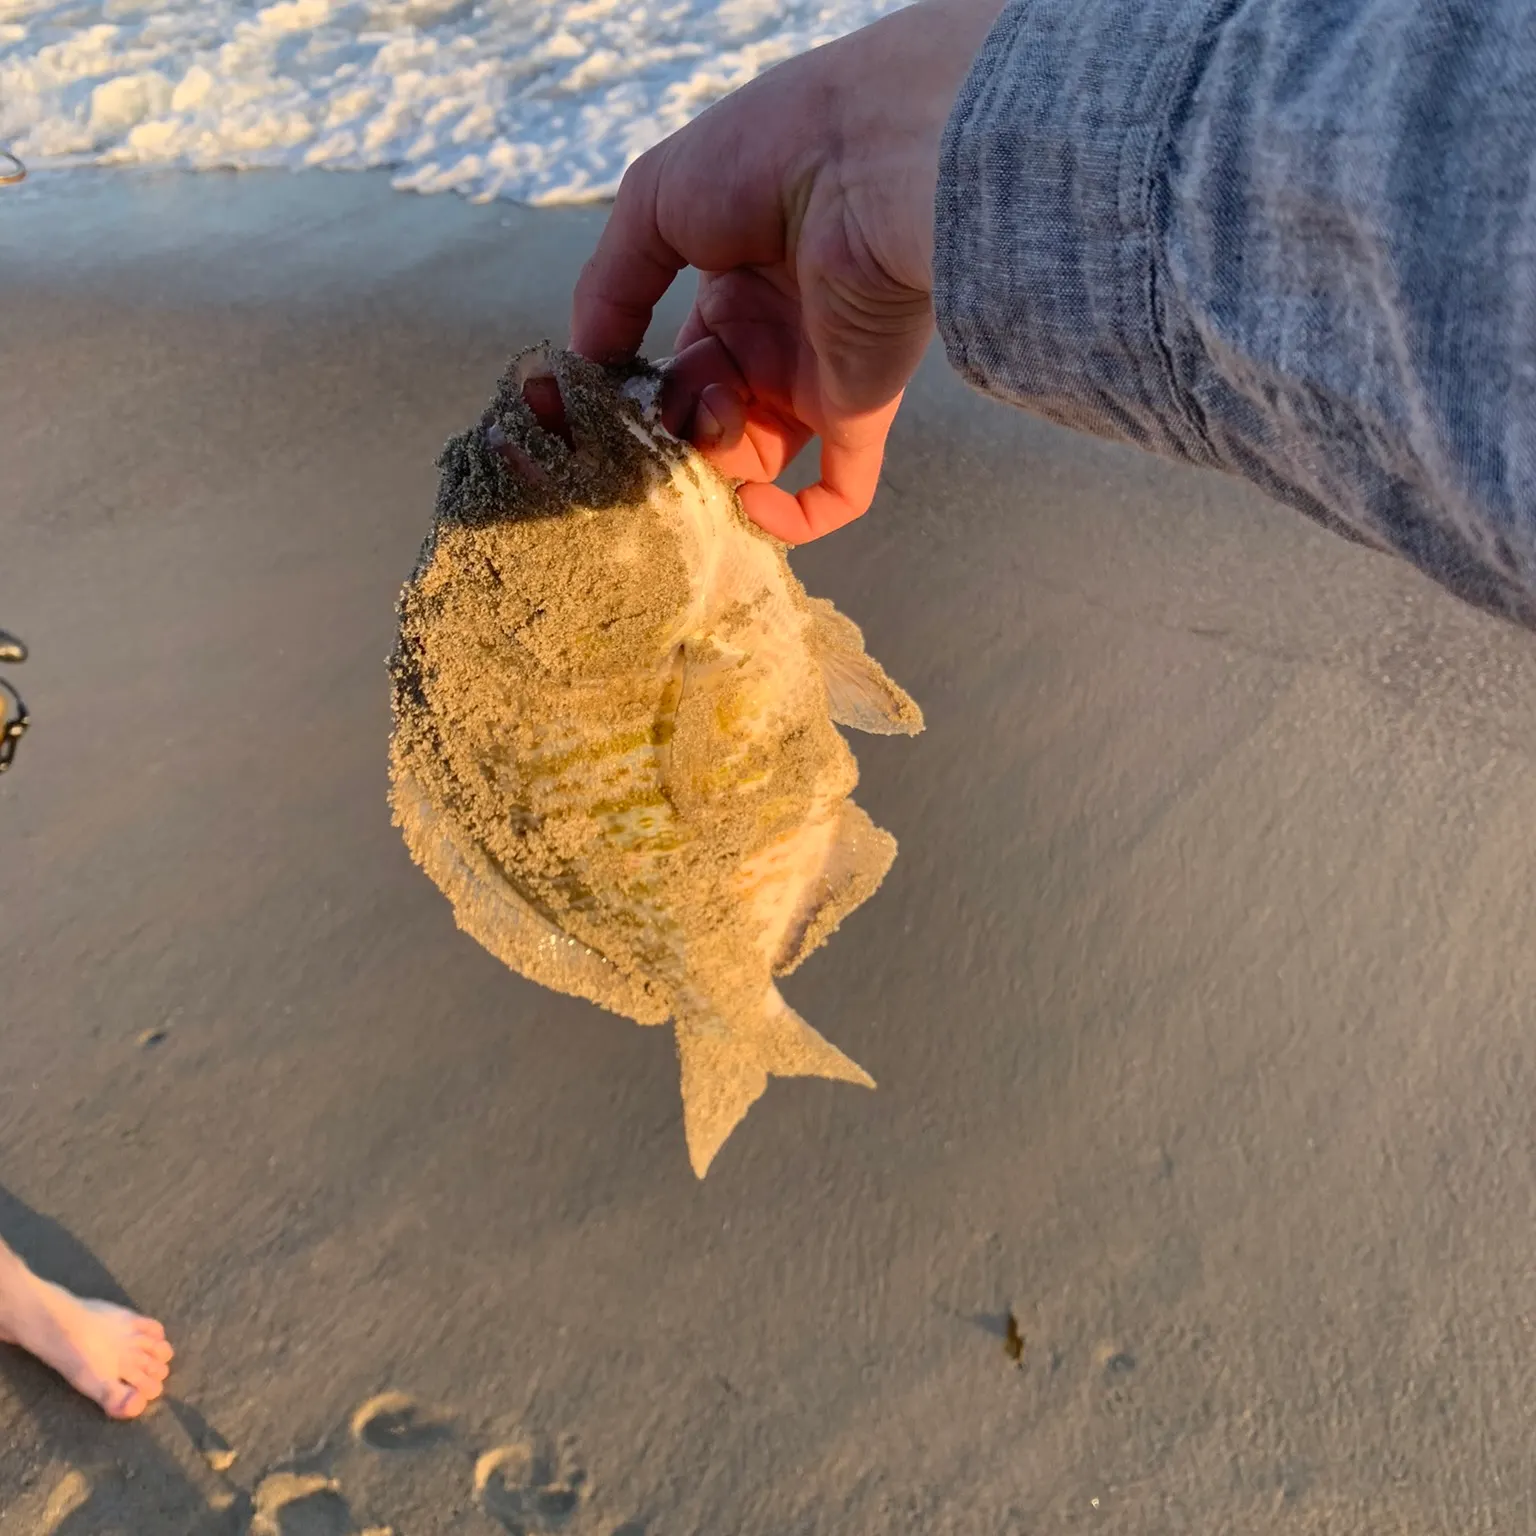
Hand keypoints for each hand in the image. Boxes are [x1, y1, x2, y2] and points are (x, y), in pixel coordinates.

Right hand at [570, 0, 1005, 542]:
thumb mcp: (652, 201)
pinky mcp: (859, 414)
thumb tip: (581, 368)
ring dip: (714, 455)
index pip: (674, 367)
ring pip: (750, 459)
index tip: (590, 412)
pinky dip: (791, 519)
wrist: (866, 157)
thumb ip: (609, 288)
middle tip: (656, 412)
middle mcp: (774, 341)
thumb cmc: (764, 156)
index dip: (633, 394)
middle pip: (704, 420)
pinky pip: (835, 496)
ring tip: (713, 411)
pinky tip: (750, 502)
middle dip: (669, 426)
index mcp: (733, 290)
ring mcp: (817, 380)